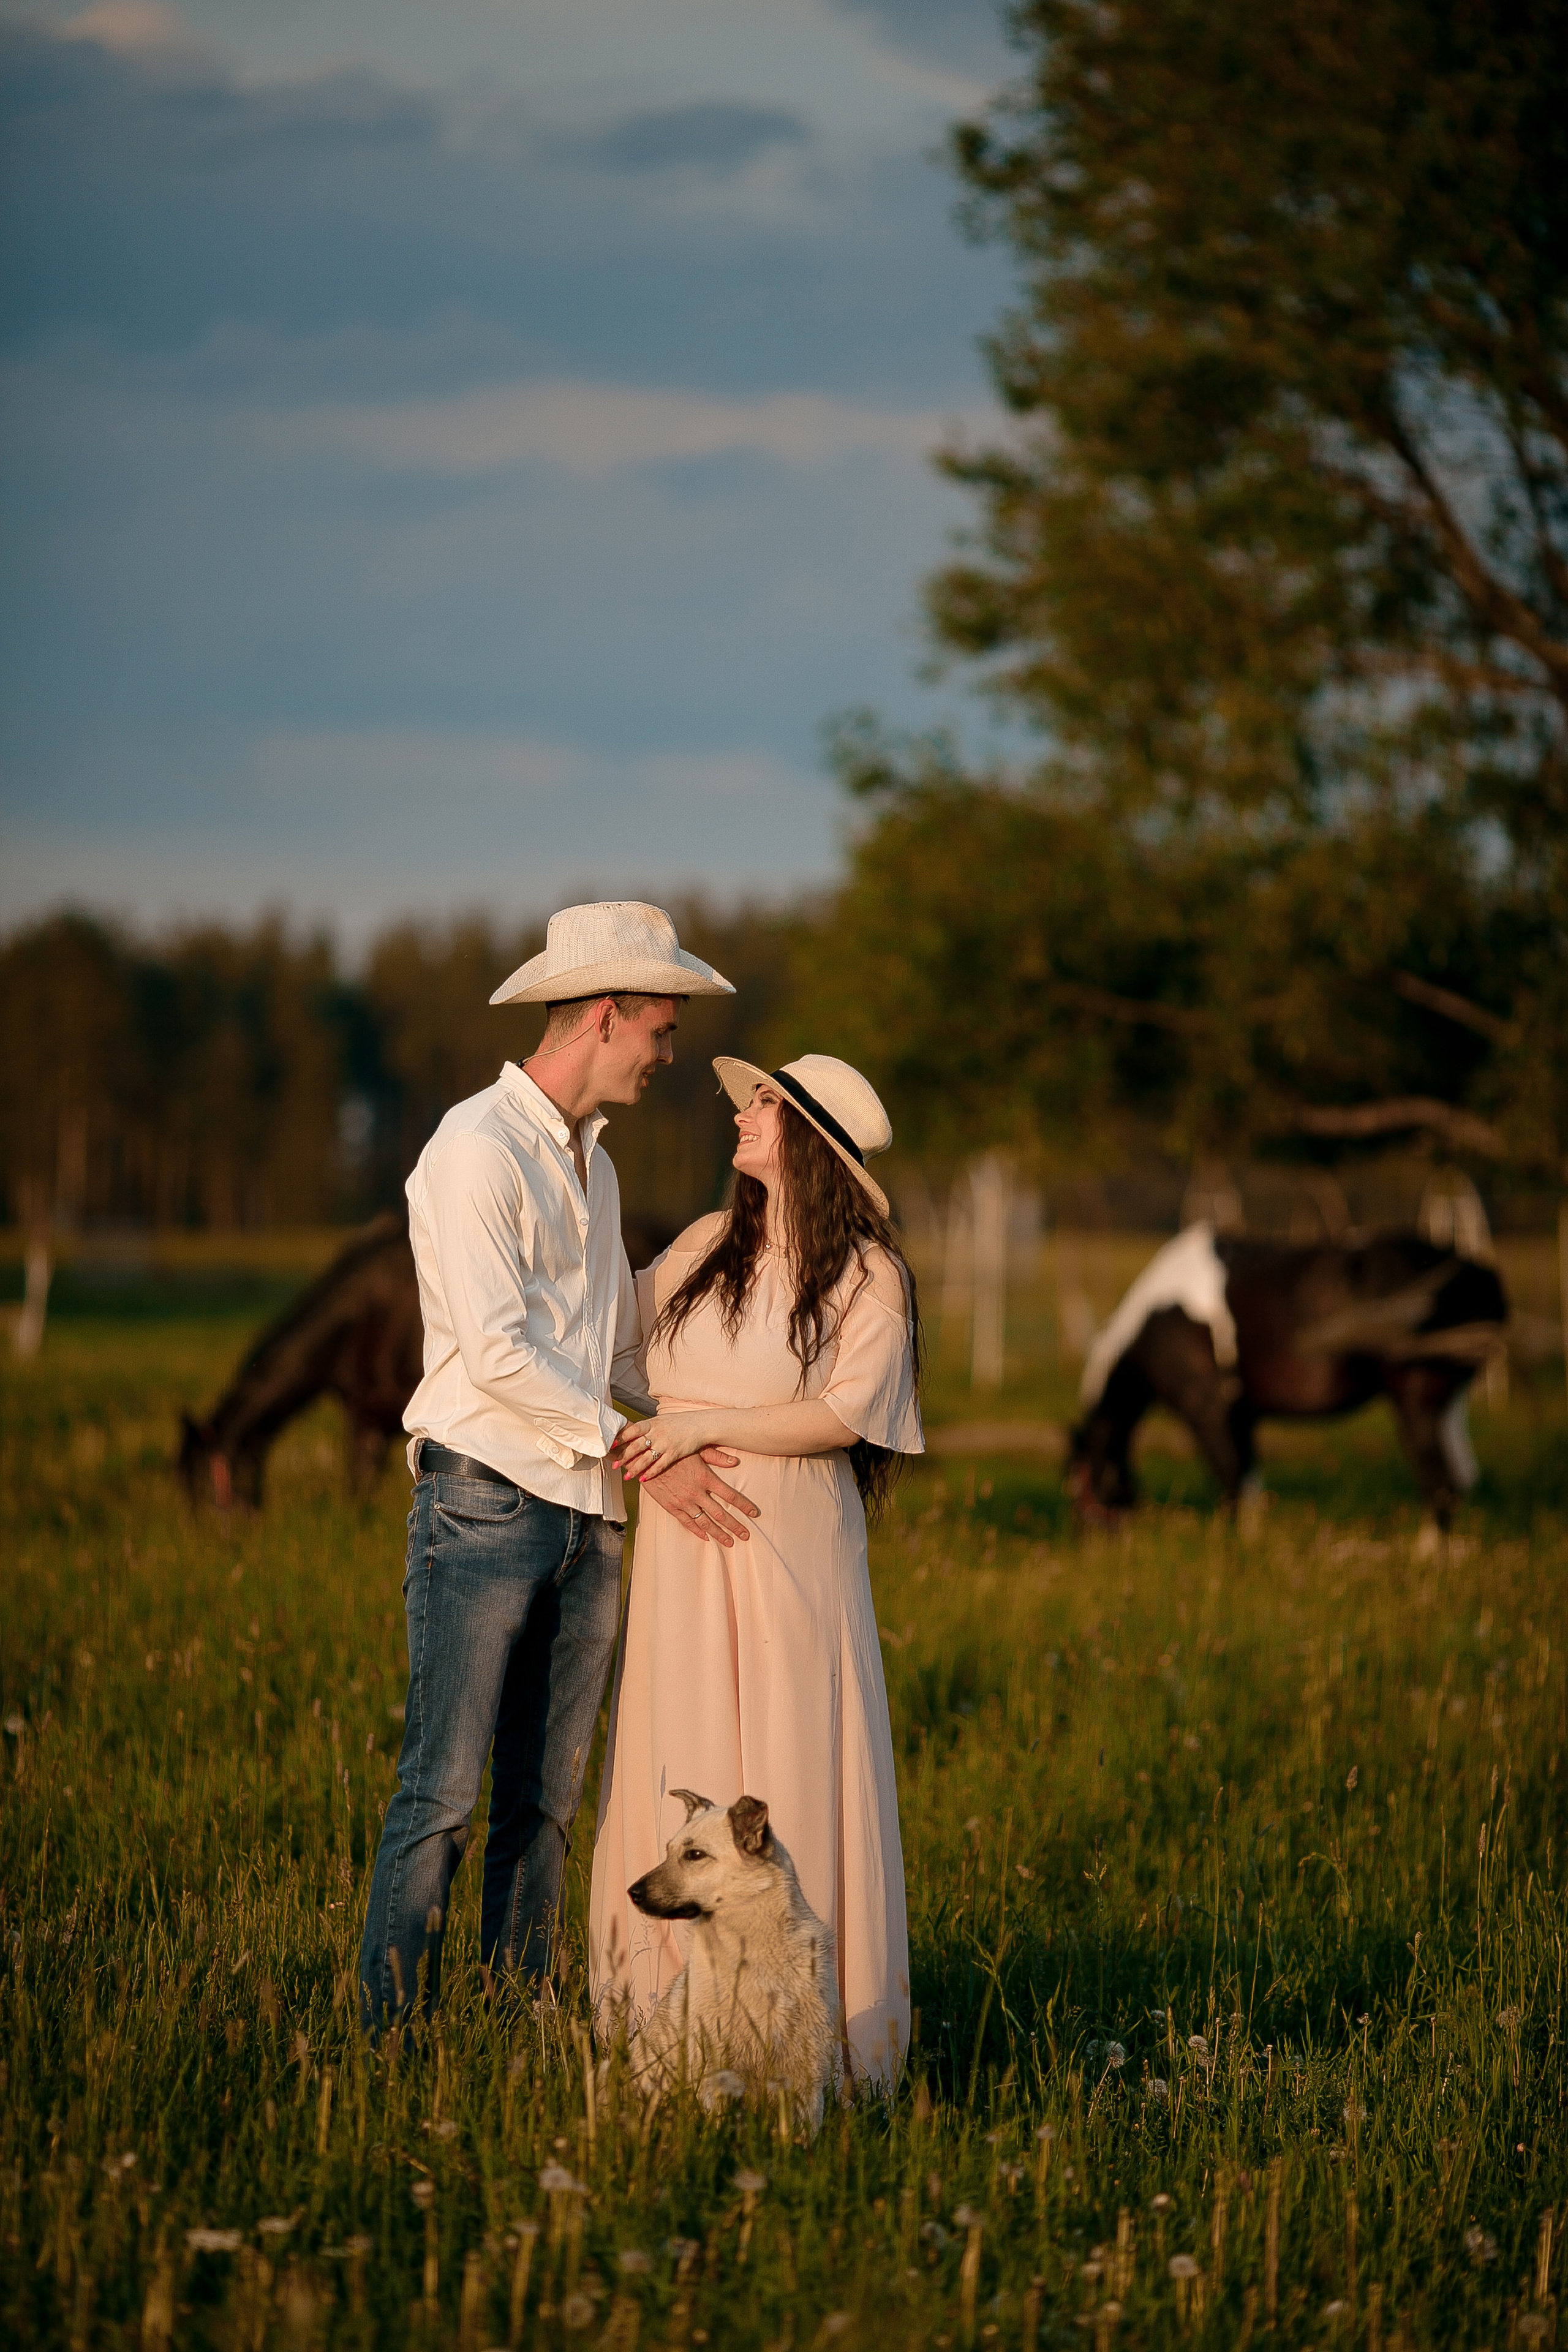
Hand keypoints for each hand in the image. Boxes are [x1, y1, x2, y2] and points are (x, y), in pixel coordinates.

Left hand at [613, 1411, 720, 1478]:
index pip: (632, 1430)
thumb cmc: (679, 1423)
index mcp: (652, 1423)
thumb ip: (648, 1427)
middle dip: (624, 1457)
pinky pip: (660, 1465)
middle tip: (614, 1465)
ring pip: (646, 1459)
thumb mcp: (661, 1420)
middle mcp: (658, 1433)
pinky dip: (650, 1473)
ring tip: (626, 1476)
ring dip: (634, 1468)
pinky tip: (643, 1479)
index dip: (621, 1438)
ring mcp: (666, 1444)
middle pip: (636, 1446)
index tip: (610, 1445)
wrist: (701, 1425)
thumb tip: (631, 1431)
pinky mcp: (675, 1453)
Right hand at [637, 1452, 757, 1546]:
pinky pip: (687, 1523)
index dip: (744, 1505)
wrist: (645, 1458)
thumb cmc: (673, 1450)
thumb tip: (735, 1461)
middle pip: (721, 1514)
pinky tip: (706, 1537)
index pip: (730, 1495)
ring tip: (730, 1542)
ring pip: (705, 1522)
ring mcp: (684, 1502)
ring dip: (719, 1534)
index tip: (755, 1513)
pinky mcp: (671, 1507)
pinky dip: (697, 1531)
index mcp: (705, 1478)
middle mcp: (697, 1493)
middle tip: (746, 1535)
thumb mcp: (696, 1449)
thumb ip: (716, 1456)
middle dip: (735, 1526)